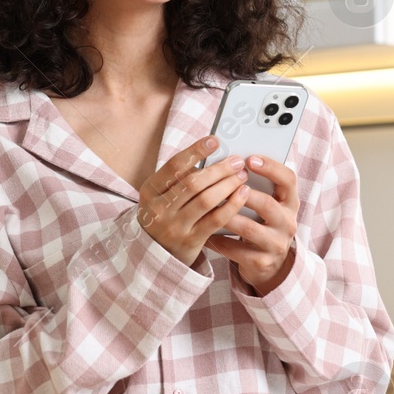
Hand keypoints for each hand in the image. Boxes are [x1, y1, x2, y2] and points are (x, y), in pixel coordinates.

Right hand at [137, 136, 252, 266]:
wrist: (154, 252)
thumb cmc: (165, 215)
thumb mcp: (162, 195)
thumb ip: (181, 178)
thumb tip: (214, 157)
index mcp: (150, 191)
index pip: (174, 166)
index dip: (196, 151)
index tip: (214, 141)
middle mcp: (159, 209)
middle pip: (193, 182)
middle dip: (219, 169)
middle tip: (236, 161)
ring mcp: (174, 227)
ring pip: (206, 200)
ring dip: (228, 184)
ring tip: (242, 176)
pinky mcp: (190, 241)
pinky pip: (216, 220)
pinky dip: (232, 205)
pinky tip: (242, 194)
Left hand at [202, 154, 298, 293]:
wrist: (269, 264)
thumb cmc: (261, 224)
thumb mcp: (266, 205)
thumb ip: (255, 186)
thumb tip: (227, 162)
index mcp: (289, 203)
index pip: (288, 180)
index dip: (271, 168)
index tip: (250, 159)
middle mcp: (287, 223)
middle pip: (269, 205)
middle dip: (245, 194)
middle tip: (226, 185)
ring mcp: (276, 245)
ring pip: (250, 230)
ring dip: (228, 217)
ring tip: (209, 208)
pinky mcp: (262, 262)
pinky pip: (236, 251)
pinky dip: (219, 242)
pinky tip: (205, 234)